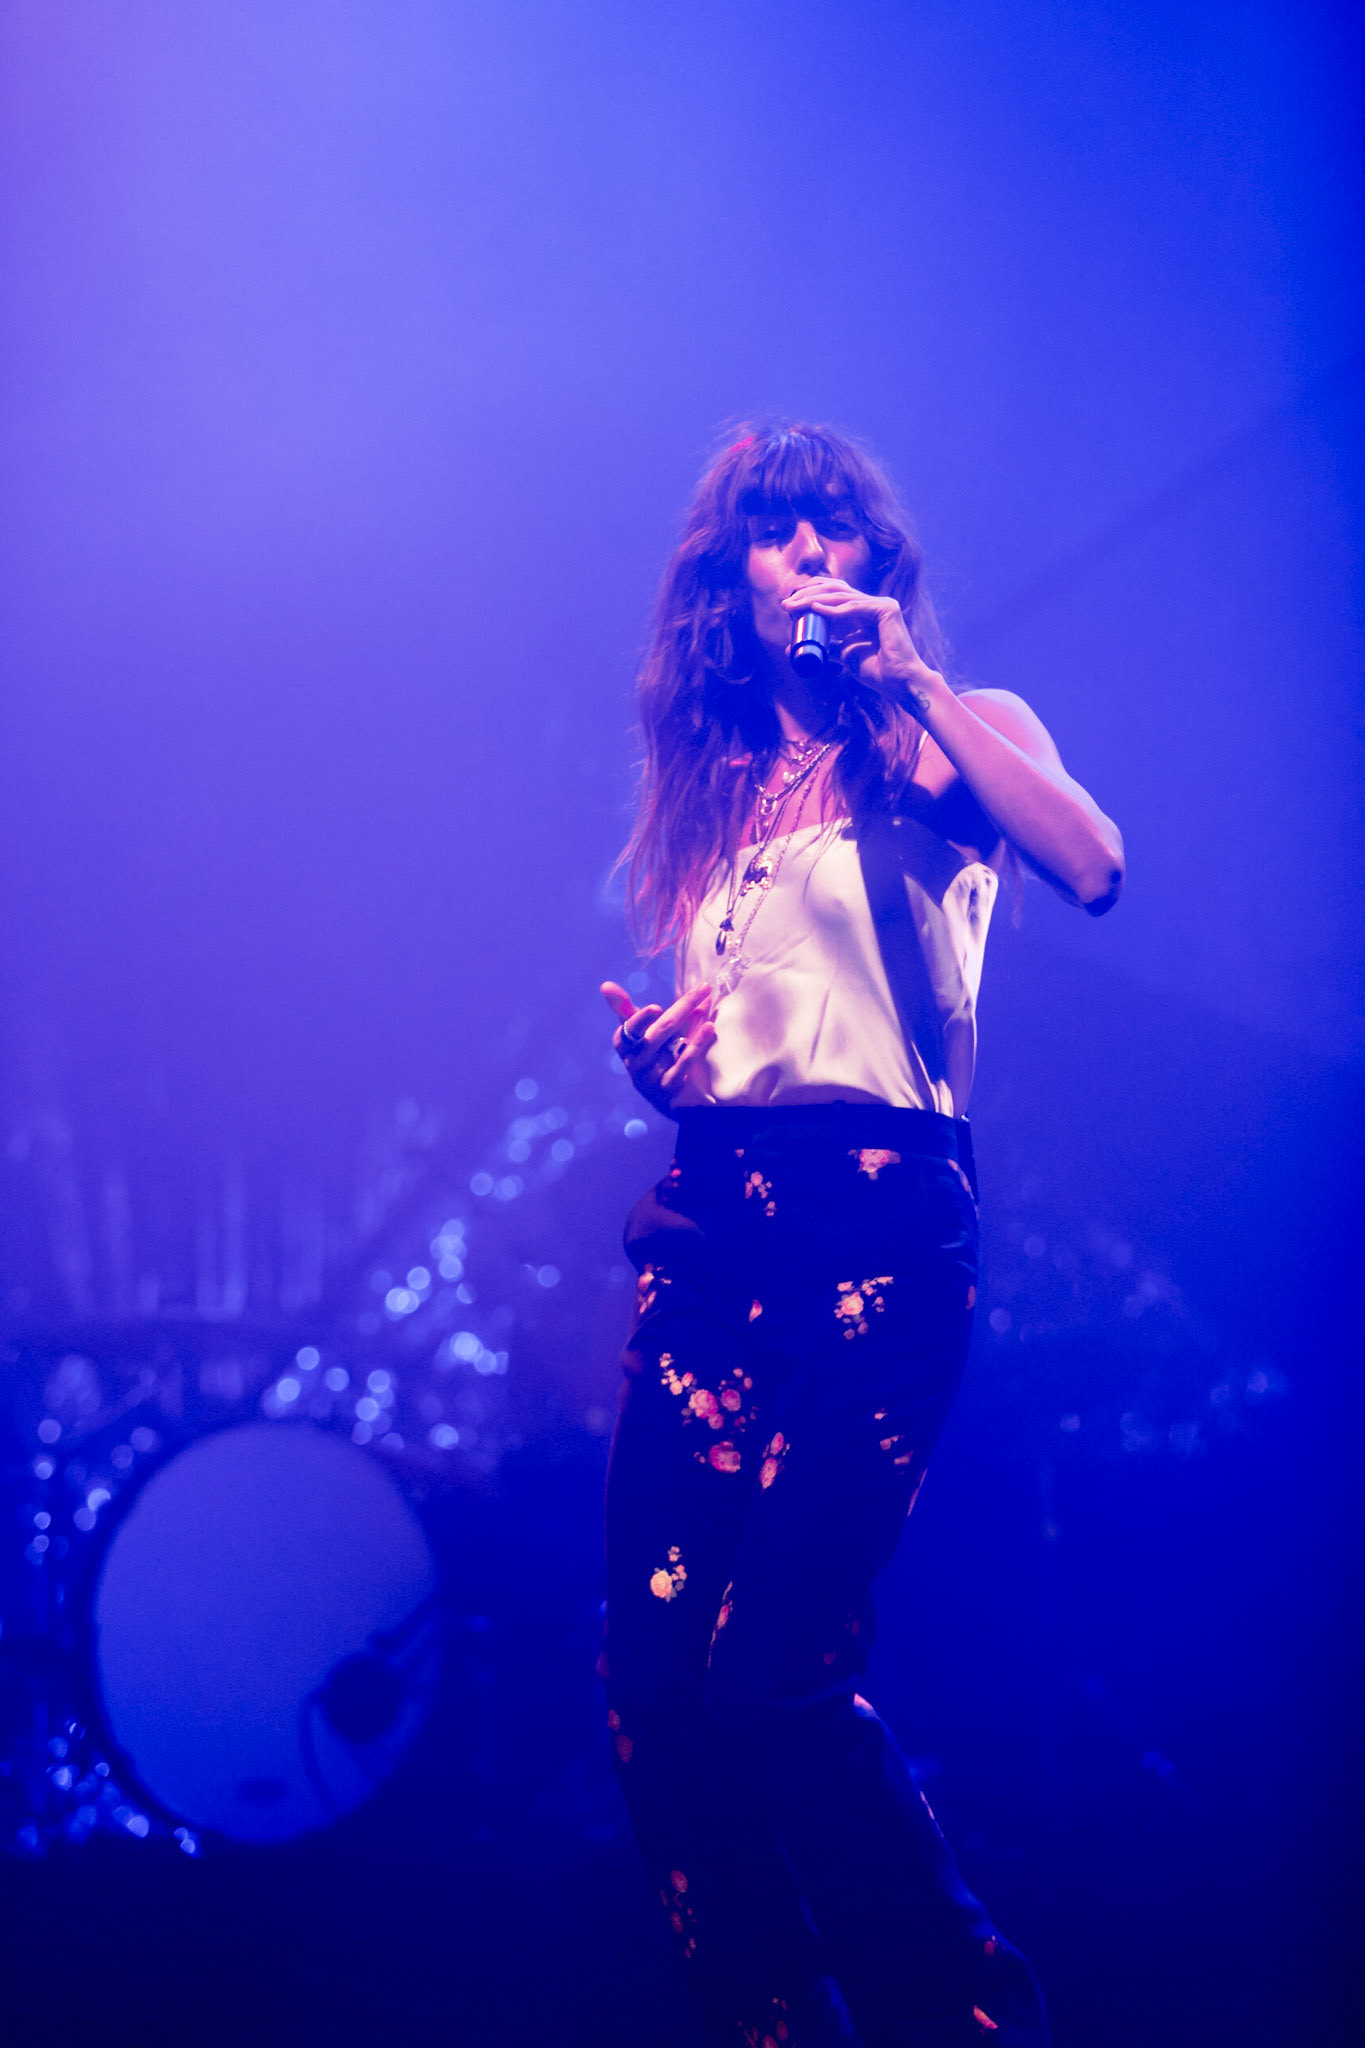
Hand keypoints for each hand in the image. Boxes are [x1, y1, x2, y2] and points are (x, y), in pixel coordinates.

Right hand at [601, 980, 716, 1114]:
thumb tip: (605, 985)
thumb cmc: (648, 1054)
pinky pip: (685, 1063)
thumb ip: (623, 1009)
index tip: (656, 1008)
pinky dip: (697, 1044)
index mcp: (624, 1044)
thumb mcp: (635, 1033)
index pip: (630, 1029)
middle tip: (704, 987)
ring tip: (707, 1004)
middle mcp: (635, 1061)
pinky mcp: (669, 1088)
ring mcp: (652, 1077)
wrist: (665, 1098)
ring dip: (693, 1023)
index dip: (642, 1019)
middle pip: (661, 1030)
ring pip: (674, 1044)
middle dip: (684, 1006)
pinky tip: (709, 1028)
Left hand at [781, 576, 941, 717]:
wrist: (898, 683)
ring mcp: (881, 604)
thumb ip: (827, 648)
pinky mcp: (887, 610)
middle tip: (786, 604)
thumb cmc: (877, 671)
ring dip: (815, 599)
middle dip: (808, 593)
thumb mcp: (844, 655)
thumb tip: (794, 649)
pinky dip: (834, 609)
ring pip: (842, 596)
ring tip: (794, 605)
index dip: (811, 594)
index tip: (789, 605)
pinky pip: (855, 608)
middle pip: (836, 590)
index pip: (834, 594)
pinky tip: (816, 609)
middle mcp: (873, 604)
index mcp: (864, 611)